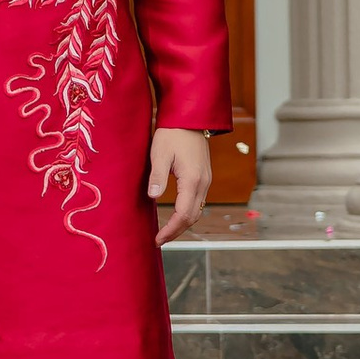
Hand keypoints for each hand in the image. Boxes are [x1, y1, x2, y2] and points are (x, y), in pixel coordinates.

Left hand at [148, 125, 212, 243]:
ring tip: (167, 231)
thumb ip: (157, 176)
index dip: (171, 230)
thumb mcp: (159, 153)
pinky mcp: (204, 176)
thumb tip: (153, 196)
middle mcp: (203, 183)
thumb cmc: (172, 133)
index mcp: (192, 179)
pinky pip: (199, 201)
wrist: (190, 118)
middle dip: (177, 231)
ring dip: (183, 224)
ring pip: (198, 210)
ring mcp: (206, 180)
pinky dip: (188, 213)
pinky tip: (177, 215)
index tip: (158, 239)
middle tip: (160, 240)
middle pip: (193, 217)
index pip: (183, 214)